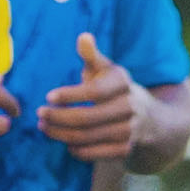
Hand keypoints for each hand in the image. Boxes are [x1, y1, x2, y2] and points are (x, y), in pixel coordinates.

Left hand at [37, 33, 141, 161]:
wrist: (149, 118)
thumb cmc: (114, 88)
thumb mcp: (106, 69)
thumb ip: (91, 55)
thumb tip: (83, 37)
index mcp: (123, 82)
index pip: (94, 91)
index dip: (70, 95)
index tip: (48, 96)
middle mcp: (130, 106)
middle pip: (88, 118)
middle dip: (60, 118)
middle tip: (40, 115)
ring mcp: (129, 130)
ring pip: (89, 136)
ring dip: (62, 134)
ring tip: (44, 127)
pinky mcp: (126, 149)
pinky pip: (97, 153)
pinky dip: (78, 150)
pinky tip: (64, 143)